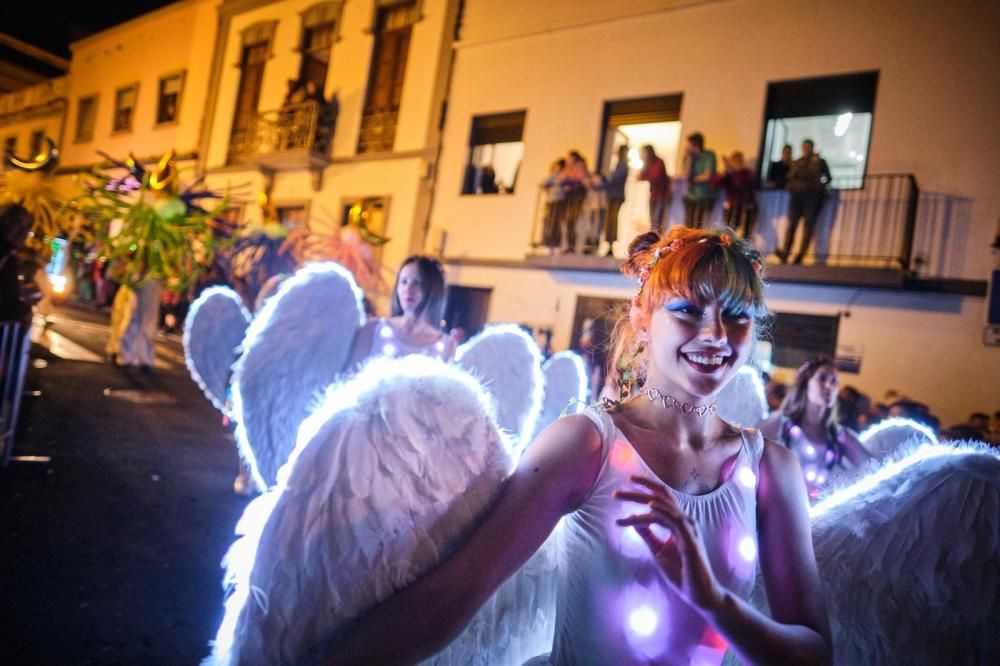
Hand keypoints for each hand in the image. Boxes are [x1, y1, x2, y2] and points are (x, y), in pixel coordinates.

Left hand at [615, 476, 724, 612]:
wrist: (699, 594)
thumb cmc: (681, 573)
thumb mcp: (658, 551)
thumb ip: (648, 535)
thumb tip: (634, 520)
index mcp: (679, 523)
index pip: (662, 498)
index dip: (644, 489)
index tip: (625, 486)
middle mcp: (685, 522)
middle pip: (660, 497)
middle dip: (638, 490)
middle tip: (615, 492)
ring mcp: (689, 529)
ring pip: (663, 505)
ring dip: (640, 499)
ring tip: (621, 497)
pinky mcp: (690, 540)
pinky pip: (674, 520)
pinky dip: (660, 511)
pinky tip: (648, 506)